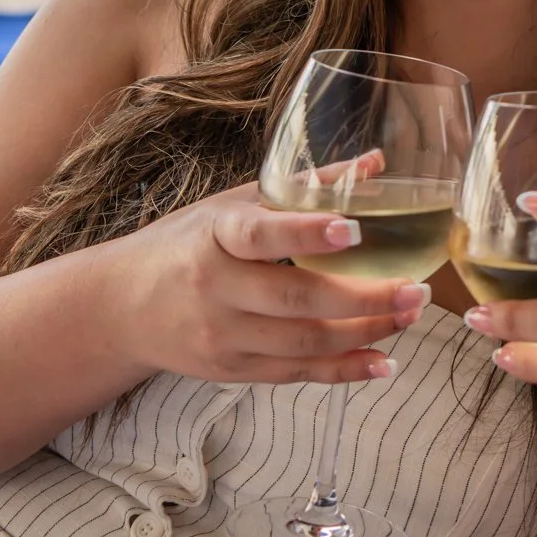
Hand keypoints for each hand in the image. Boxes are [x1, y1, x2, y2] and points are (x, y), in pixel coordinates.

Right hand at [105, 183, 428, 387]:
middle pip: (295, 300)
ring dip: (365, 332)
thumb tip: (375, 161)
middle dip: (364, 298)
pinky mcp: (231, 371)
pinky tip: (383, 361)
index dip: (308, 233)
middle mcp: (215, 289)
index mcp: (214, 237)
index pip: (261, 235)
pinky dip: (343, 370)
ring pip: (303, 343)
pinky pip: (295, 374)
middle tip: (416, 289)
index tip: (354, 229)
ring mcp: (222, 336)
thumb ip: (304, 187)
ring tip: (411, 316)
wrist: (120, 307)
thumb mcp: (232, 205)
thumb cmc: (186, 244)